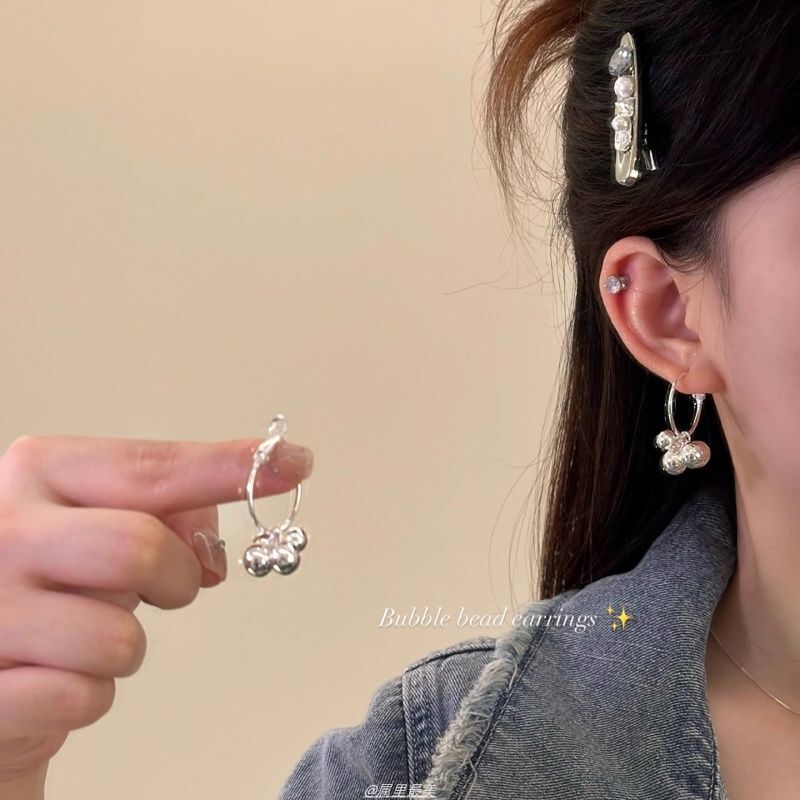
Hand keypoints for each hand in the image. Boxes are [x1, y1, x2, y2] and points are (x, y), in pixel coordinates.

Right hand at [0, 433, 313, 788]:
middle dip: (174, 578)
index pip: (151, 468)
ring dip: (126, 646)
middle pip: (139, 548)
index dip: (229, 469)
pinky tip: (58, 678)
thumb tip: (212, 548)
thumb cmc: (61, 587)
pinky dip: (92, 695)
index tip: (294, 463)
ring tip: (89, 635)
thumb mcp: (107, 528)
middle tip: (166, 588)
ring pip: (118, 638)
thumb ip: (169, 512)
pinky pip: (84, 698)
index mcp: (38, 471)